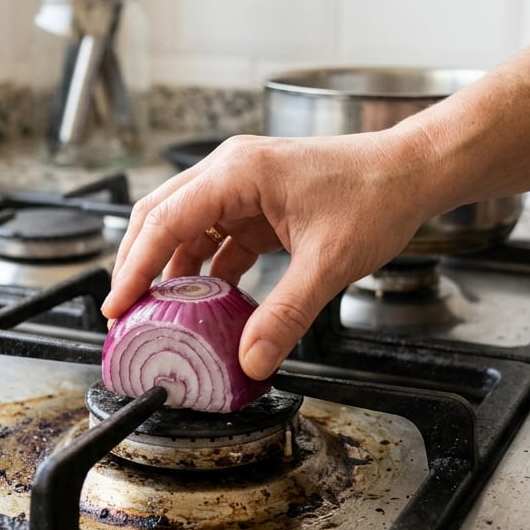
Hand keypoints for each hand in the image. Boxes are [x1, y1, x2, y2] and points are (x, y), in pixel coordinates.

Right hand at [102, 130, 441, 379]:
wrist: (413, 173)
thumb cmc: (376, 196)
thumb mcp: (327, 263)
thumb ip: (285, 315)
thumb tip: (251, 359)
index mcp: (238, 171)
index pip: (165, 220)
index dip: (133, 267)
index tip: (117, 306)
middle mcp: (232, 169)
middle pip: (162, 217)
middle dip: (138, 265)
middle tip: (124, 314)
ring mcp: (244, 184)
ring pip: (187, 226)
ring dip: (171, 268)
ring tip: (160, 314)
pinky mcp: (259, 201)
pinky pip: (217, 235)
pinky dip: (206, 268)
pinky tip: (207, 301)